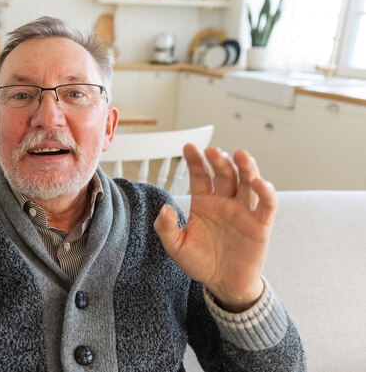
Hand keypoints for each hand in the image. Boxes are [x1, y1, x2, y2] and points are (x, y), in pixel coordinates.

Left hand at [154, 144, 277, 311]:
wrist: (223, 285)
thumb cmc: (200, 263)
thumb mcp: (177, 247)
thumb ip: (167, 229)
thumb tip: (165, 209)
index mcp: (203, 202)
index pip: (200, 176)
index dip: (195, 161)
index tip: (188, 147)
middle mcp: (224, 202)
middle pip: (224, 174)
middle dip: (219, 161)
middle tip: (213, 151)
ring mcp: (243, 211)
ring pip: (247, 183)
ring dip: (245, 168)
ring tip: (240, 156)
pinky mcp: (260, 225)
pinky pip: (266, 205)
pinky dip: (266, 192)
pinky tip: (260, 183)